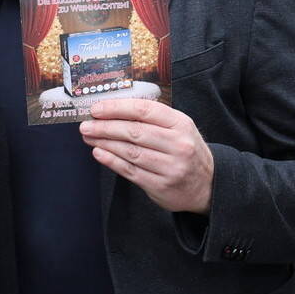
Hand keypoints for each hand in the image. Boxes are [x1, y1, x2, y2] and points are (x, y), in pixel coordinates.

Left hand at [80, 98, 213, 213]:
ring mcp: (170, 167)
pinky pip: (130, 171)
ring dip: (105, 142)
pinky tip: (98, 153)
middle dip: (105, 127)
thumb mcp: (178, 128)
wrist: (208, 184)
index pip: (144, 110)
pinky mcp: (161, 185)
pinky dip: (111, 161)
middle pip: (134, 131)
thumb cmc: (185, 149)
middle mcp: (177, 144)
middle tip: (86, 124)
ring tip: (88, 136)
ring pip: (130, 151)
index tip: (96, 108)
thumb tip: (112, 110)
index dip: (117, 108)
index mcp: (180, 124)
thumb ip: (152, 118)